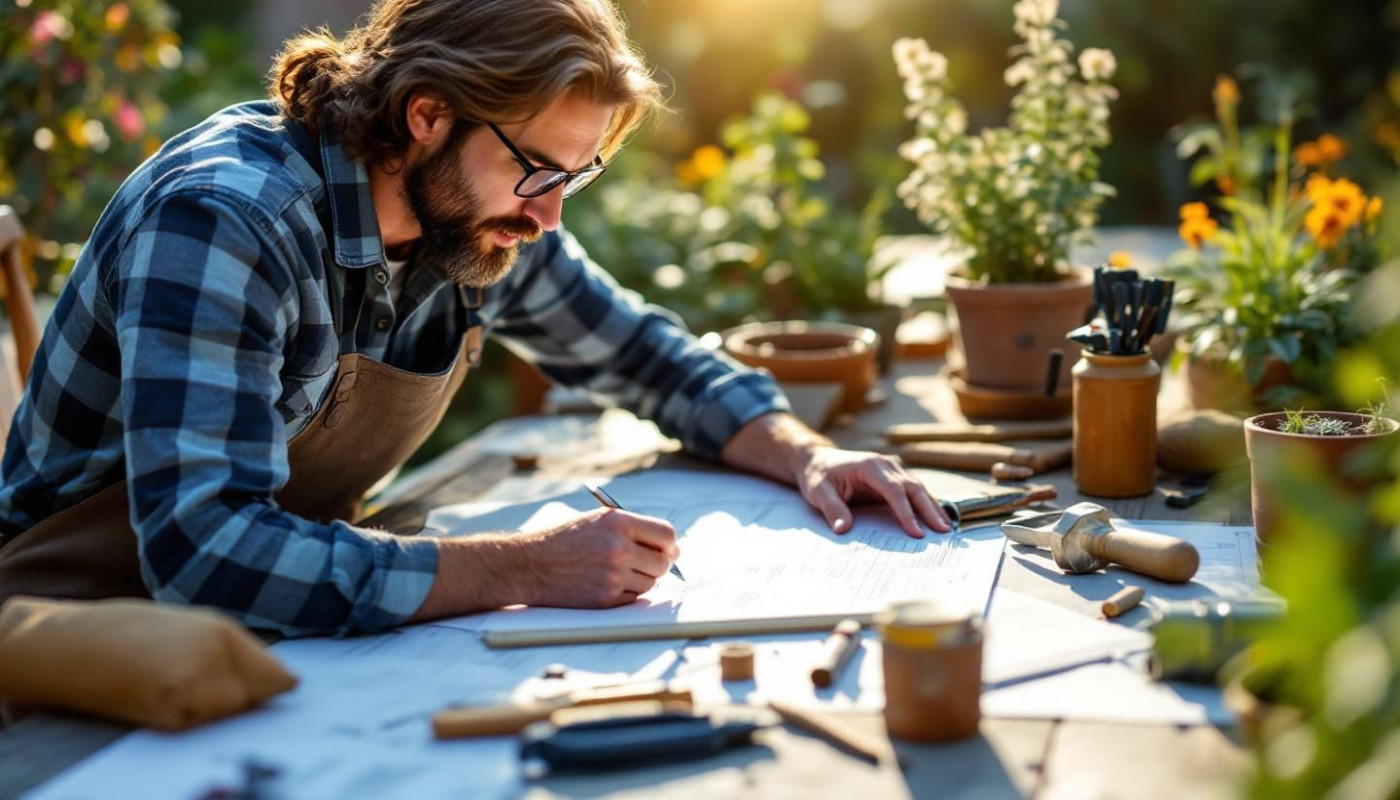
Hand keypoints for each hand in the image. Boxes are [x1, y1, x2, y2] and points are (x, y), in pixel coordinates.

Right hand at [520, 508, 678, 606]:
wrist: (530, 565)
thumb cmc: (565, 540)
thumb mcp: (598, 520)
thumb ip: (633, 529)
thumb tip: (672, 548)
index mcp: (618, 522)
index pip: (666, 534)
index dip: (669, 543)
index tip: (667, 548)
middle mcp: (618, 548)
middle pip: (663, 562)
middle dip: (658, 563)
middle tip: (645, 562)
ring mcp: (613, 575)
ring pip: (650, 583)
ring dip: (641, 579)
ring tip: (617, 571)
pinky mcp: (606, 598)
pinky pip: (634, 598)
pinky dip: (626, 593)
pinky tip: (606, 583)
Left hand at [796, 446, 952, 537]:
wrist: (817, 460)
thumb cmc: (818, 475)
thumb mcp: (818, 492)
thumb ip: (832, 509)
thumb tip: (843, 529)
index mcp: (869, 466)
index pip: (893, 490)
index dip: (906, 511)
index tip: (916, 531)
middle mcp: (885, 464)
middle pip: (913, 487)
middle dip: (929, 510)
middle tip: (943, 531)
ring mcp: (892, 468)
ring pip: (918, 488)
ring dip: (932, 507)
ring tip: (945, 528)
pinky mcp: (894, 477)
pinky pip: (913, 490)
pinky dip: (925, 503)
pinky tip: (936, 517)